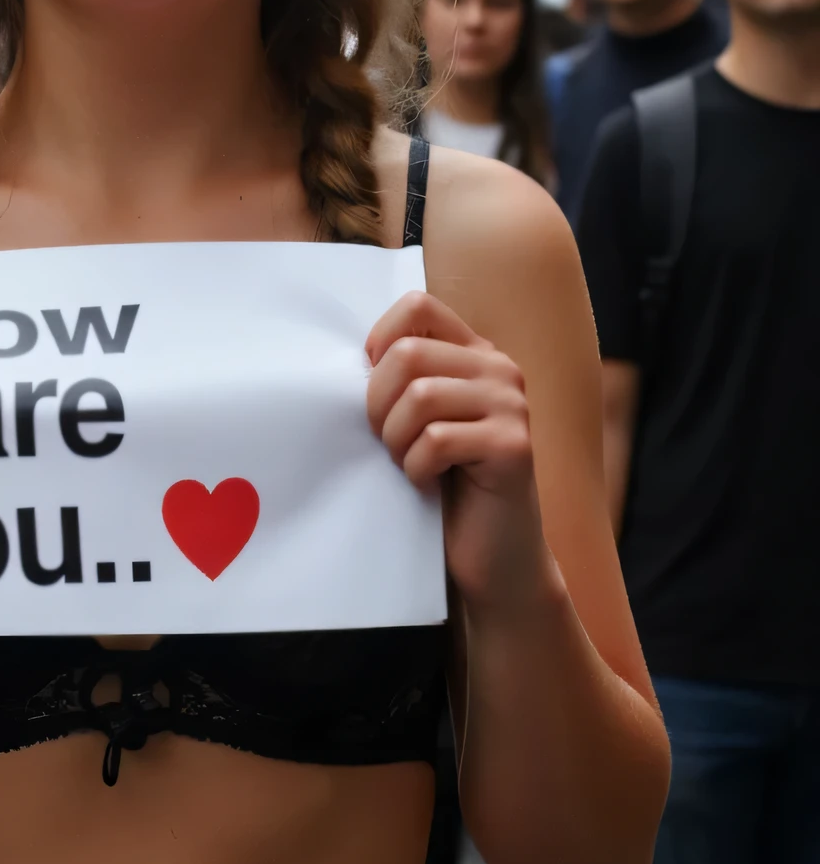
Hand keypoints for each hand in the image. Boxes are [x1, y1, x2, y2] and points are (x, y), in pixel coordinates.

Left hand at [366, 292, 545, 610]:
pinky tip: (428, 483)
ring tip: (407, 462)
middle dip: (378, 404)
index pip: (416, 306)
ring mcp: (512, 406)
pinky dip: (416, 468)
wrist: (494, 557)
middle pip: (407, 354)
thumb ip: (400, 378)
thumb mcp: (418, 419)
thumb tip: (350, 356)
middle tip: (387, 442)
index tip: (376, 391)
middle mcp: (500, 369)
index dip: (380, 344)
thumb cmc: (444, 484)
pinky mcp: (513, 447)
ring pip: (419, 396)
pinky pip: (435, 441)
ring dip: (396, 440)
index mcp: (474, 352)